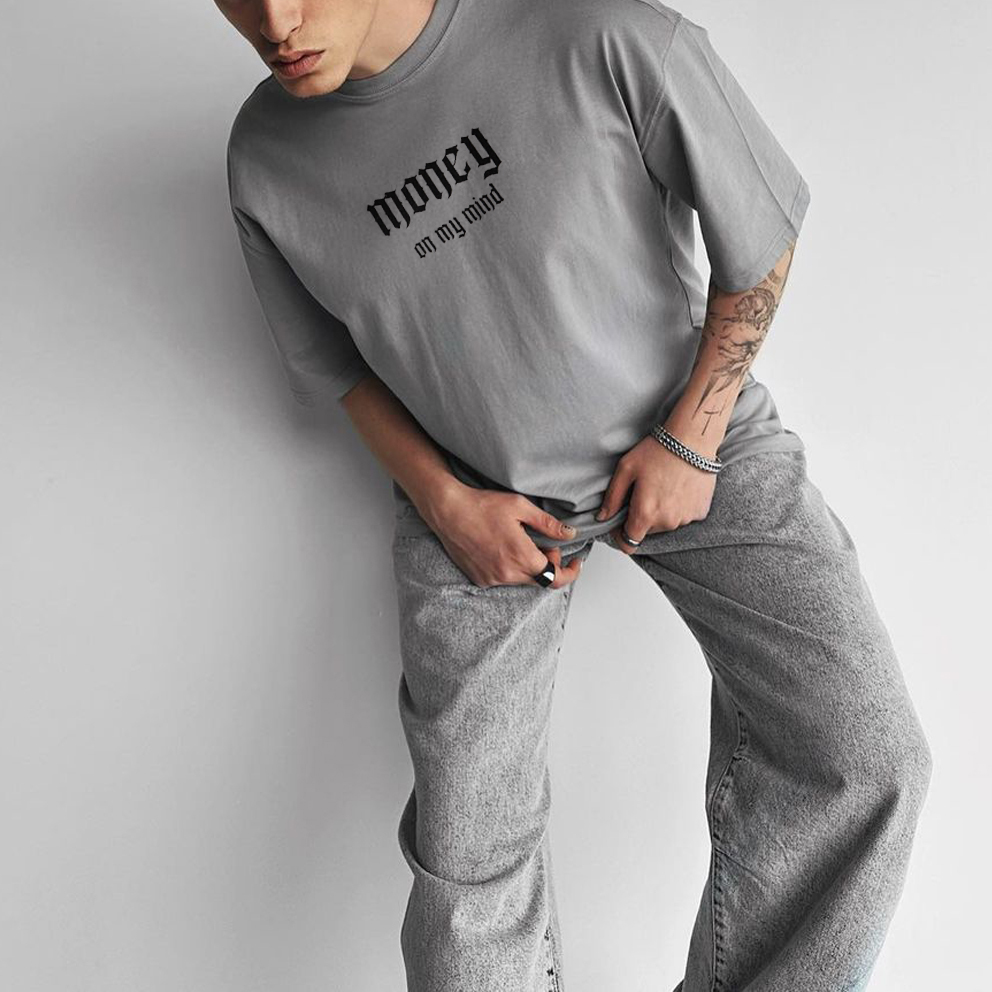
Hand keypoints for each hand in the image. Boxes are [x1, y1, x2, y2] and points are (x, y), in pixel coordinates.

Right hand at [421, 483, 584, 588]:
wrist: (448, 511)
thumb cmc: (482, 506)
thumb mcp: (521, 507)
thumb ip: (548, 524)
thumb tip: (569, 533)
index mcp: (522, 556)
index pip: (556, 578)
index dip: (570, 573)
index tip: (576, 563)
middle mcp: (507, 573)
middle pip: (540, 579)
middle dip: (549, 563)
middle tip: (544, 543)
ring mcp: (492, 578)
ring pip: (522, 580)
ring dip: (529, 566)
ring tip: (521, 543)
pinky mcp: (479, 578)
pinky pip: (504, 579)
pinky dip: (511, 568)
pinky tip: (503, 549)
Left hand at [595, 434, 717, 554]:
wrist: (693, 439)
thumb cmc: (659, 450)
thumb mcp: (626, 469)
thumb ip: (612, 497)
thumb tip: (603, 517)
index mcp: (646, 514)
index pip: (628, 544)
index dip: (621, 535)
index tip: (620, 522)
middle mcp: (667, 522)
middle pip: (647, 531)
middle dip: (642, 517)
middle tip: (644, 492)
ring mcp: (686, 518)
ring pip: (666, 524)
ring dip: (661, 512)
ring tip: (662, 486)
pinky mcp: (700, 512)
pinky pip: (683, 516)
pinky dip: (679, 507)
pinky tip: (677, 487)